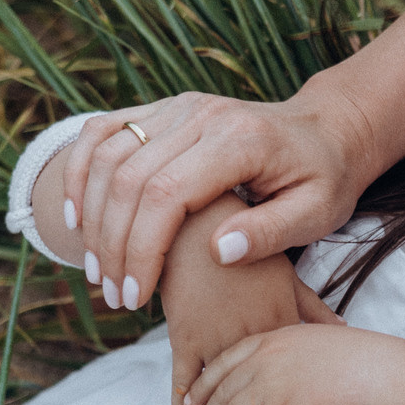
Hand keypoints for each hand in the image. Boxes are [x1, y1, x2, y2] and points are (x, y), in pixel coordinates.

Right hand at [61, 84, 378, 312]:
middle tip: (113, 294)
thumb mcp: (317, 213)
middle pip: (128, 180)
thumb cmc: (325, 177)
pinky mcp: (165, 109)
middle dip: (112, 244)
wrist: (328, 129)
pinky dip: (80, 171)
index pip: (166, 196)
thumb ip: (271, 232)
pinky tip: (76, 216)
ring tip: (96, 270)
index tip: (135, 296)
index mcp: (238, 141)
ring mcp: (179, 107)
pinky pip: (104, 131)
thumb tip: (219, 252)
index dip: (142, 250)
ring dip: (91, 215)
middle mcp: (202, 116)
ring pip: (108, 156)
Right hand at [158, 196, 343, 404]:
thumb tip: (344, 330)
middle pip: (264, 395)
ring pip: (224, 396)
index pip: (298, 378)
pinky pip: (183, 379)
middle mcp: (252, 333)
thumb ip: (312, 306)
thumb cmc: (248, 240)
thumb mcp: (288, 272)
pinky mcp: (184, 332)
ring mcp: (217, 335)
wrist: (198, 216)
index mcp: (282, 319)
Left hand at [187, 324, 404, 404]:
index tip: (192, 400)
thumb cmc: (376, 364)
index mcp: (279, 337)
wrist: (393, 378)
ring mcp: (271, 386)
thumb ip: (310, 347)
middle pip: (223, 394)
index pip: (228, 360)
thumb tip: (309, 363)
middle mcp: (267, 359)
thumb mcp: (331, 342)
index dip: (206, 383)